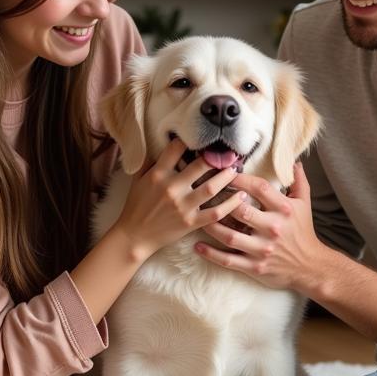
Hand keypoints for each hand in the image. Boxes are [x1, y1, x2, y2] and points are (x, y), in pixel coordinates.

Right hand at [112, 138, 245, 260]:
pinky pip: (215, 212)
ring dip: (227, 177)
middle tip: (228, 154)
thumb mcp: (137, 180)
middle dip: (216, 158)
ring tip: (236, 170)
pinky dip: (231, 205)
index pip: (176, 149)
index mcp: (157, 174)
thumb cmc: (136, 206)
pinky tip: (241, 197)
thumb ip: (149, 162)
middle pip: (200, 166)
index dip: (189, 141)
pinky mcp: (191, 222)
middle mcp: (171, 188)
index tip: (201, 139)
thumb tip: (158, 144)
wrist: (134, 236)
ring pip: (211, 188)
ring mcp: (182, 206)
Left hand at [194, 161, 323, 290]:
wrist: (310, 266)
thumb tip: (293, 161)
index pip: (259, 188)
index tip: (226, 172)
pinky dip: (211, 254)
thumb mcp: (304, 204)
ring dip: (211, 226)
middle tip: (205, 193)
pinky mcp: (255, 266)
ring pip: (230, 236)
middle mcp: (273, 228)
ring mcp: (262, 249)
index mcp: (284, 209)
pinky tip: (198, 246)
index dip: (240, 178)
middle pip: (241, 211)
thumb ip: (298, 181)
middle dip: (221, 201)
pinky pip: (228, 260)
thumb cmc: (303, 232)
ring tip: (197, 217)